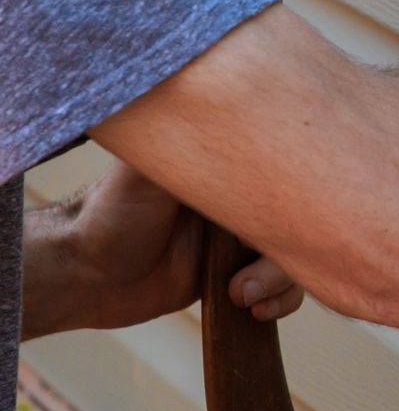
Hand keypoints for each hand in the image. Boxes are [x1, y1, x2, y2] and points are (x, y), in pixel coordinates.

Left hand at [35, 161, 303, 334]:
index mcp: (232, 165)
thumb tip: (224, 101)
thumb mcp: (150, 170)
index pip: (291, 173)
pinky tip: (252, 308)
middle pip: (302, 218)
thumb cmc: (110, 213)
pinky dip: (279, 301)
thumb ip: (187, 144)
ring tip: (238, 294)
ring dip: (279, 282)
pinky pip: (284, 288)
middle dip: (288, 251)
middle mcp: (244, 198)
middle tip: (247, 268)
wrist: (84, 275)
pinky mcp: (239, 273)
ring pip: (297, 256)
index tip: (276, 221)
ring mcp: (244, 237)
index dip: (298, 197)